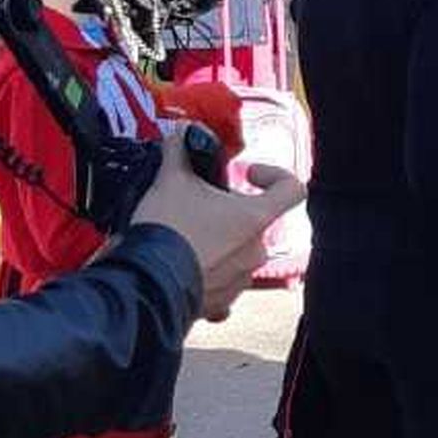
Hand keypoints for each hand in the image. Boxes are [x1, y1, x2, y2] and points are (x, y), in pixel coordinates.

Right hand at [137, 146, 304, 321]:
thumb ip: (180, 152)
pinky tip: (184, 269)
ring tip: (185, 238)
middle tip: (197, 207)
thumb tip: (181, 134)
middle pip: (255, 222)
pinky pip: (221, 285)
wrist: (145, 283)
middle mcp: (257, 251)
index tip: (247, 174)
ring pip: (238, 254)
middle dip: (229, 212)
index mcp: (255, 217)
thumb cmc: (167, 227)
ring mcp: (242, 280)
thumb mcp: (170, 180)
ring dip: (218, 244)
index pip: (292, 189)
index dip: (274, 175)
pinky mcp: (222, 303)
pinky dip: (207, 276)